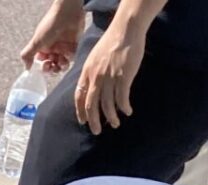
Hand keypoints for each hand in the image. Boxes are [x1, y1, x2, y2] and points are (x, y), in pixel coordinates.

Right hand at [20, 0, 86, 69]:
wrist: (67, 13)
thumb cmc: (50, 26)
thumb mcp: (36, 42)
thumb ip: (28, 55)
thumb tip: (26, 68)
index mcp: (43, 48)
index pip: (42, 64)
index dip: (44, 68)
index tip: (45, 65)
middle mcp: (53, 48)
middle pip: (53, 66)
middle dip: (52, 69)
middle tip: (52, 66)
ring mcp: (63, 47)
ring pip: (62, 64)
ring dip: (61, 66)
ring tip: (61, 61)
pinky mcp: (73, 46)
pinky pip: (71, 58)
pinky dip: (69, 58)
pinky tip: (68, 53)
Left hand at [76, 12, 149, 132]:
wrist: (125, 30)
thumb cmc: (112, 42)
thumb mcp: (95, 57)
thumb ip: (92, 72)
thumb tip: (93, 86)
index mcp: (87, 72)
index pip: (79, 96)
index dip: (80, 111)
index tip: (83, 122)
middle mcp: (96, 77)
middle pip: (91, 105)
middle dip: (93, 121)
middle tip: (97, 131)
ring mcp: (109, 78)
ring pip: (107, 105)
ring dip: (111, 117)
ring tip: (115, 124)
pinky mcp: (123, 78)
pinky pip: (122, 99)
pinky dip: (124, 108)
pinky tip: (127, 111)